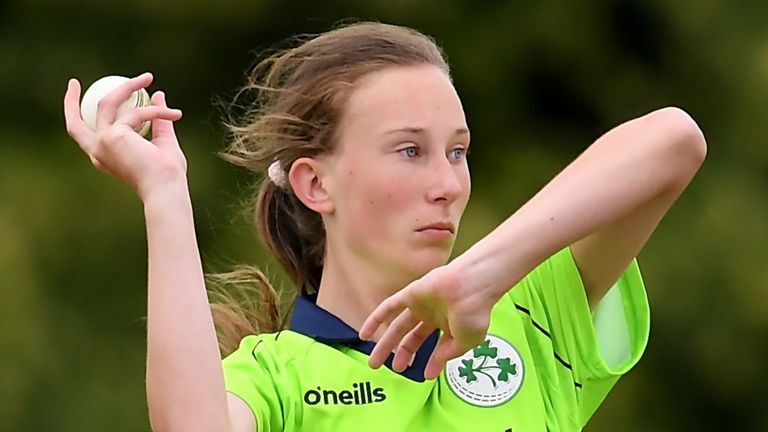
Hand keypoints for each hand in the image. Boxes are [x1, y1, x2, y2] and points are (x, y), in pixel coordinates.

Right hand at [64, 72, 185, 199]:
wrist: (167, 189)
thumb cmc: (167, 174)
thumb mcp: (163, 142)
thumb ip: (158, 119)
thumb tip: (158, 94)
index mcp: (105, 156)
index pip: (83, 135)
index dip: (77, 115)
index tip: (80, 96)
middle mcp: (97, 151)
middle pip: (75, 121)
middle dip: (71, 100)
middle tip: (76, 81)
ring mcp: (102, 143)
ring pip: (107, 102)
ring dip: (128, 86)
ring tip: (149, 77)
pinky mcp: (113, 136)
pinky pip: (136, 113)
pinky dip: (156, 111)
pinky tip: (176, 114)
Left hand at [359, 264, 498, 379]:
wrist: (471, 287)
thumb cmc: (474, 312)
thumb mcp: (466, 342)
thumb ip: (448, 354)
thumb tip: (435, 366)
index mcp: (450, 324)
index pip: (437, 346)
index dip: (432, 361)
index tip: (426, 376)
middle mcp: (434, 314)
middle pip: (412, 337)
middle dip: (403, 354)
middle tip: (394, 370)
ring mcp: (421, 304)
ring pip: (398, 326)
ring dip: (386, 344)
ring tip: (374, 363)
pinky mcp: (410, 294)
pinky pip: (389, 307)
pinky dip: (375, 320)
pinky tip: (365, 335)